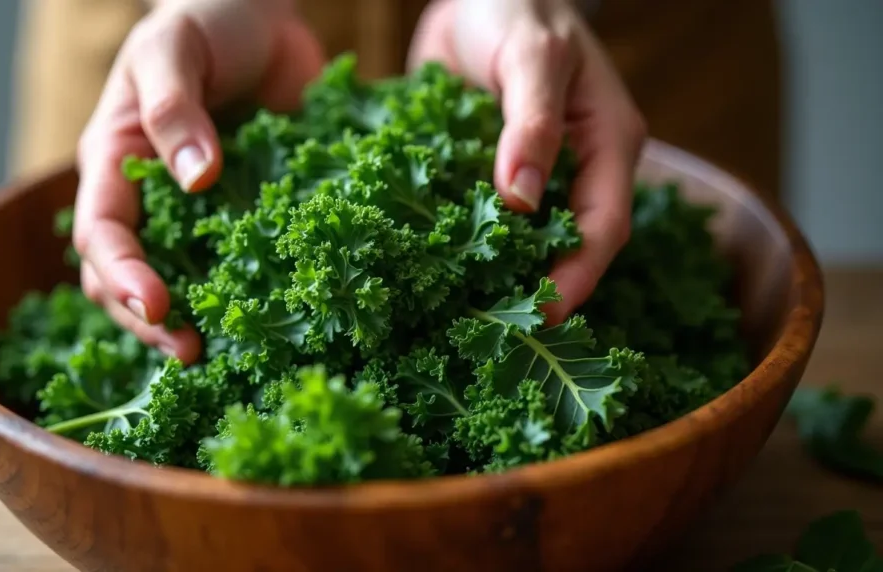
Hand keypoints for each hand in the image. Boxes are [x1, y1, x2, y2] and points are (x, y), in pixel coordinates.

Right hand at [72, 0, 324, 361]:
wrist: (262, 15)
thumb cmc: (204, 23)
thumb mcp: (174, 50)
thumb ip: (174, 109)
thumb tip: (195, 180)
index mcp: (113, 162)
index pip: (101, 234)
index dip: (122, 276)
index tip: (158, 306)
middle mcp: (148, 199)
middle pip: (126, 278)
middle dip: (150, 321)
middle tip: (192, 351)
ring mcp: (196, 214)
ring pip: (180, 282)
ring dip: (193, 321)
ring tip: (225, 353)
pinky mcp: (245, 217)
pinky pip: (239, 264)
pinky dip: (248, 295)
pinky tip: (277, 318)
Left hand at [408, 0, 646, 322]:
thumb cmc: (517, 9)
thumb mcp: (533, 58)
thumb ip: (532, 124)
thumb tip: (521, 201)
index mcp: (607, 144)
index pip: (605, 227)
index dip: (578, 276)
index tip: (541, 315)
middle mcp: (575, 168)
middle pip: (569, 247)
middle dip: (540, 290)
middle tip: (496, 332)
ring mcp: (532, 175)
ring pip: (524, 243)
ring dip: (499, 278)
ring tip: (462, 318)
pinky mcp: (489, 174)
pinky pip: (483, 220)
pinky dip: (465, 248)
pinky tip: (434, 275)